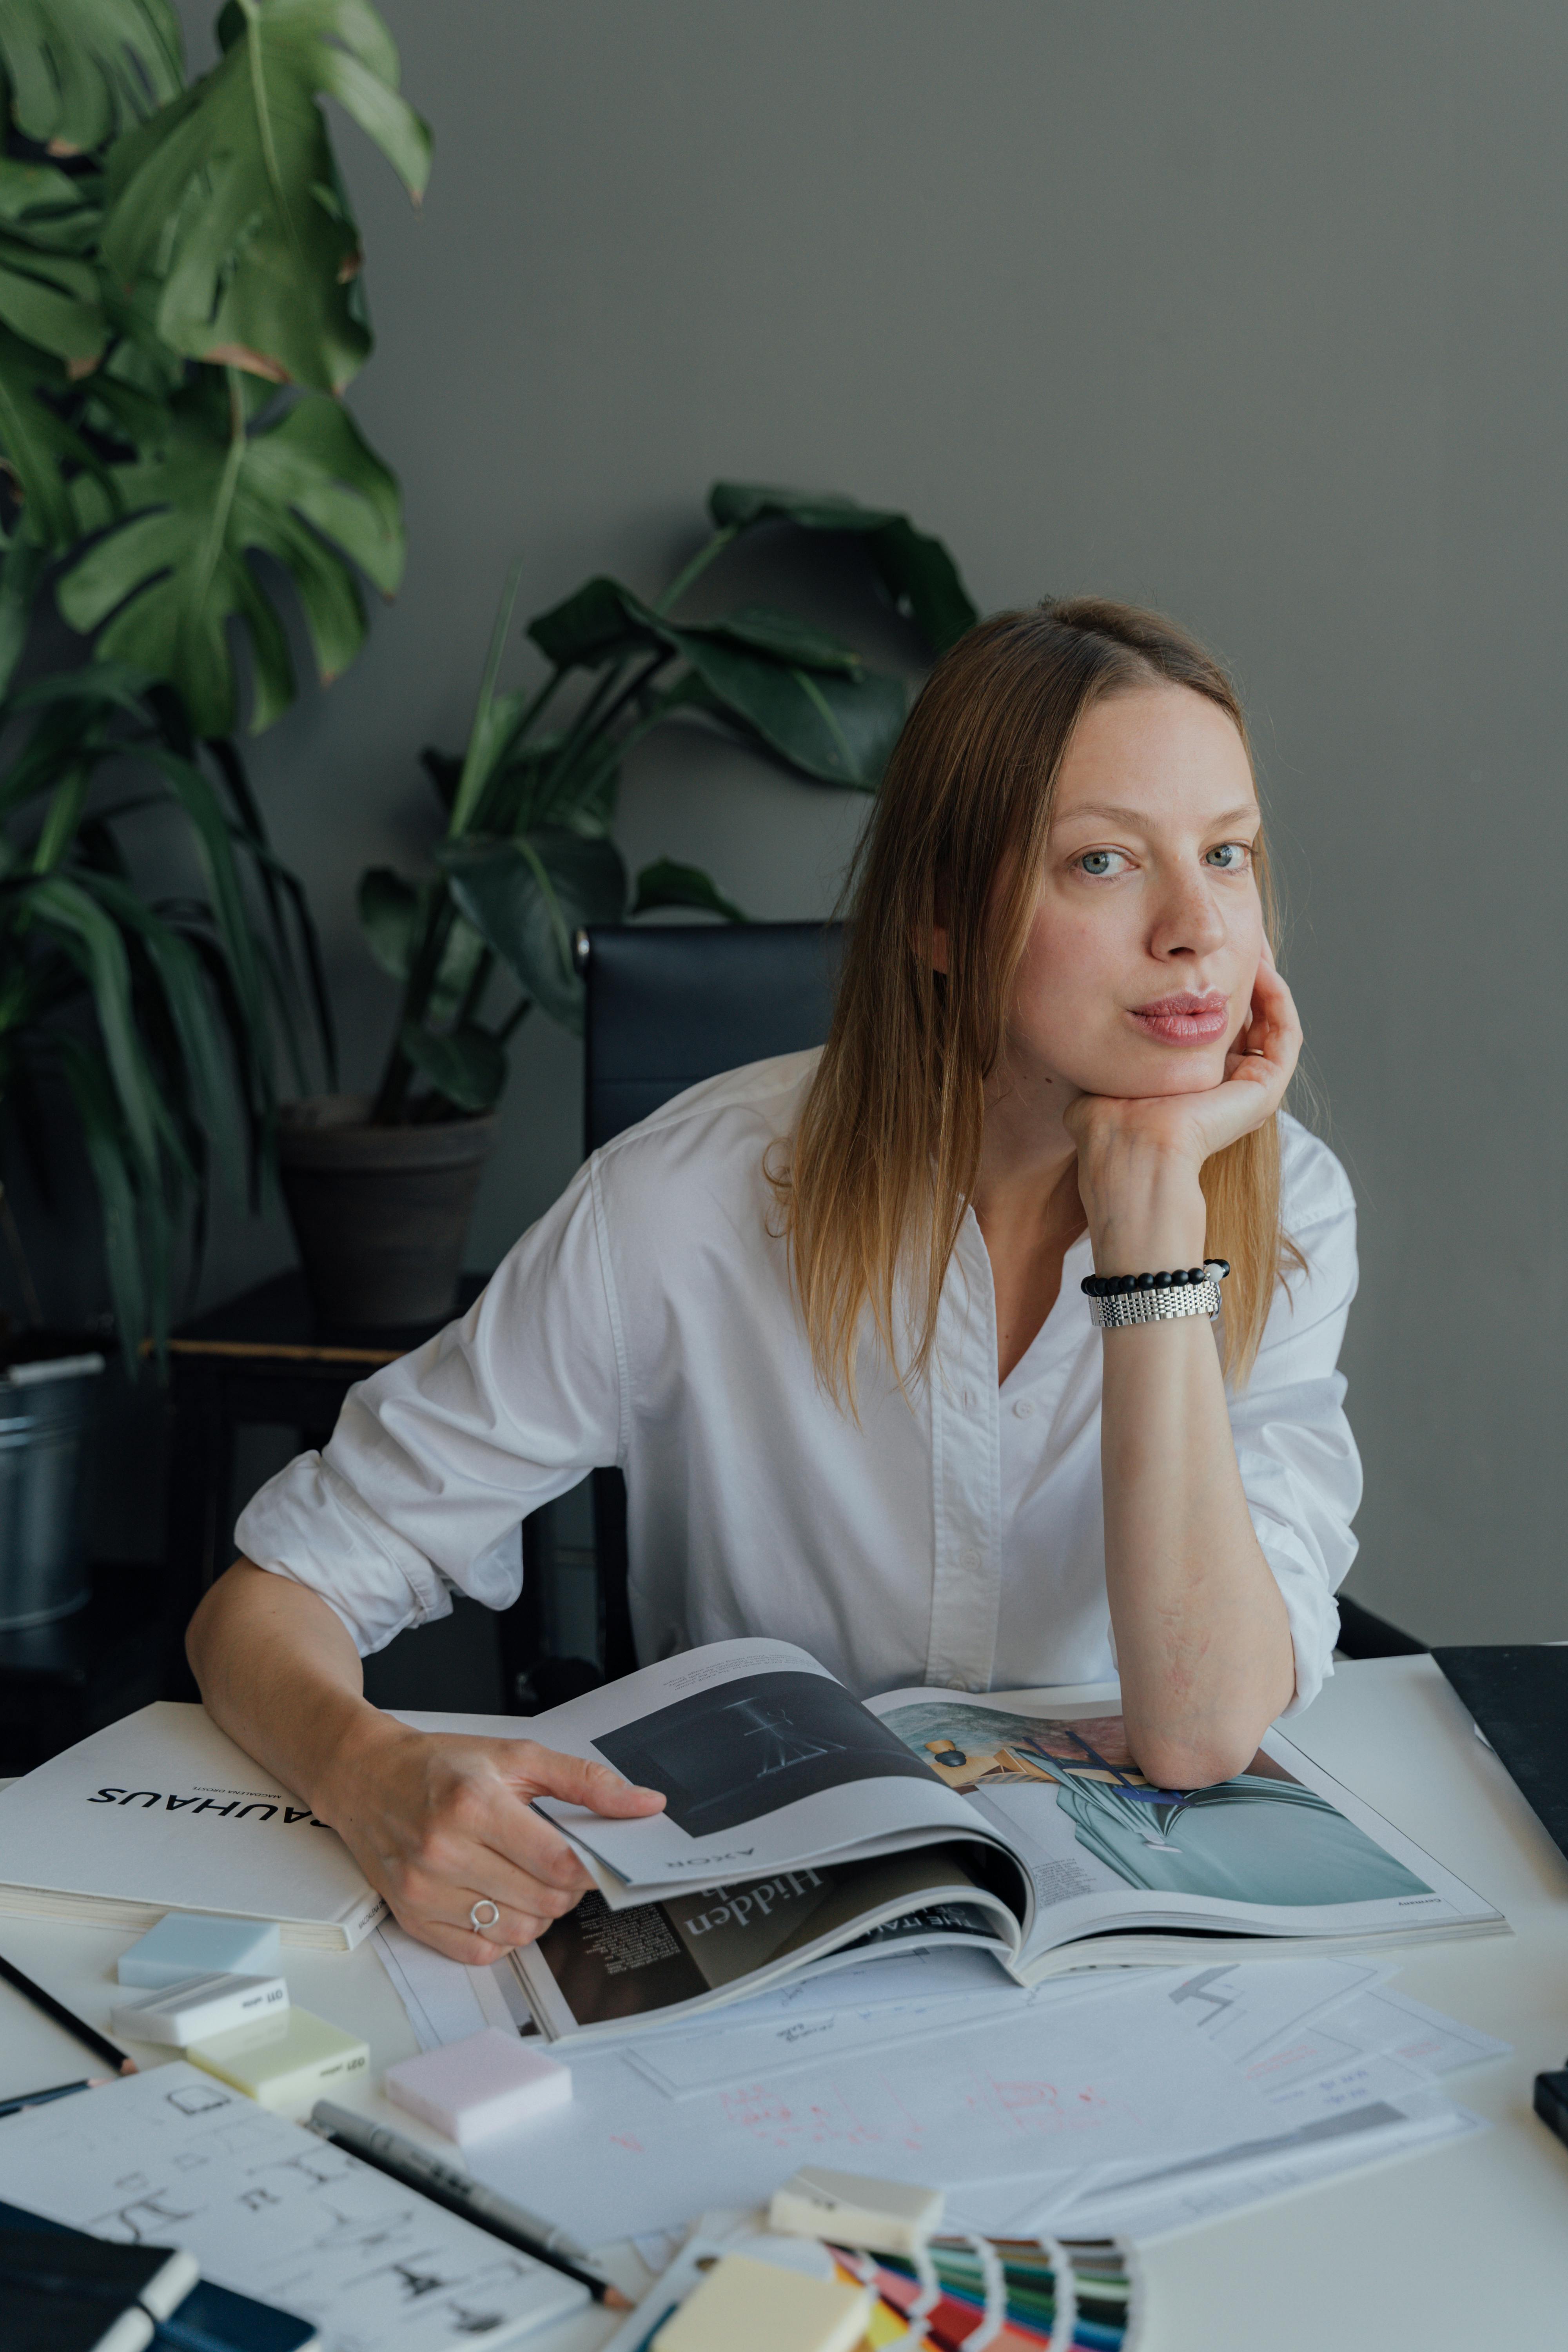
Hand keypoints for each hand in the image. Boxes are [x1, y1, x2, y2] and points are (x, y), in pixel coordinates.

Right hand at [317, 1718, 664, 1964]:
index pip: (558, 1863)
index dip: (589, 1869)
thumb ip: (585, 1781)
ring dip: (537, 1912)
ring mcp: (424, 1890)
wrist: (365, 1777)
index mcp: (474, 1805)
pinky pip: (480, 1951)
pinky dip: (502, 1932)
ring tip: (524, 1877)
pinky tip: (497, 1898)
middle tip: (557, 1863)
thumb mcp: (517, 1755)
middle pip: (543, 1901)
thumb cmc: (440, 1765)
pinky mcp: (412, 1918)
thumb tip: (644, 1804)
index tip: (593, 1859)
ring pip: (518, 1931)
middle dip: (566, 1888)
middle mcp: (444, 1851)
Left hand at [1066, 950, 1302, 1261]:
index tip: (1197, 956)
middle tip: (1237, 937)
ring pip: (1271, 1024)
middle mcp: (1225, 1090)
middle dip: (1242, 977)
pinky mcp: (1266, 1090)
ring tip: (1254, 943)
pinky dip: (1279, 999)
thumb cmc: (1107, 1122)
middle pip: (1246, 1021)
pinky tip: (1262, 967)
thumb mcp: (1106, 1073)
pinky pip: (1286, 1034)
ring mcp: (1250, 1091)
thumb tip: (1087, 1042)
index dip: (1209, 989)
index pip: (1212, 1029)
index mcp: (1192, 1088)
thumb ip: (1109, 1055)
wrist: (1129, 1149)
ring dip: (1265, 981)